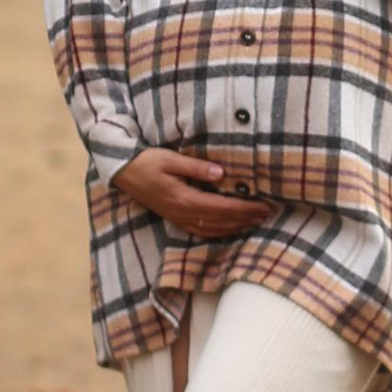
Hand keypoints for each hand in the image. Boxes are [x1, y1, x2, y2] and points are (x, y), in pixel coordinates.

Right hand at [115, 146, 266, 235]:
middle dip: (247, 218)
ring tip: (255, 222)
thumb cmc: (147, 162)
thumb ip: (196, 167)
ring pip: (214, 229)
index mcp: (185, 199)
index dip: (246, 209)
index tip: (265, 205)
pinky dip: (220, 232)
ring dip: (236, 227)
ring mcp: (179, 219)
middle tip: (268, 214)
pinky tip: (230, 229)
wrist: (123, 173)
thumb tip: (222, 173)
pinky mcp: (176, 219)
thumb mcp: (171, 159)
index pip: (224, 207)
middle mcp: (184, 214)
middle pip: (222, 221)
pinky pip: (202, 231)